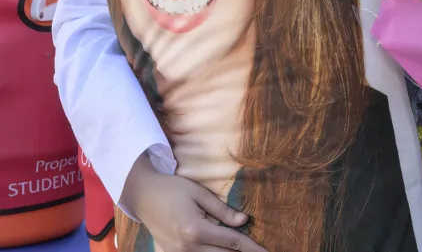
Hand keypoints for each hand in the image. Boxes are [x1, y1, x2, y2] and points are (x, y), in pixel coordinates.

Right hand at [121, 155, 267, 251]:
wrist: (142, 195)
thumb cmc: (172, 189)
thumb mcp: (200, 194)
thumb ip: (222, 210)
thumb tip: (244, 221)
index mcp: (196, 230)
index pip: (232, 242)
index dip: (252, 247)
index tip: (267, 251)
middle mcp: (187, 247)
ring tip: (245, 250)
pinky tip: (224, 250)